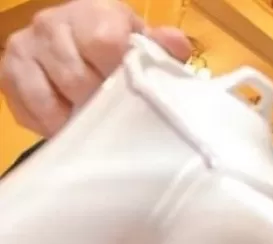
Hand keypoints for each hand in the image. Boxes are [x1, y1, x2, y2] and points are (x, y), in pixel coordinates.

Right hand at [0, 0, 191, 136]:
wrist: (77, 42)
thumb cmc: (117, 46)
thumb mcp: (142, 42)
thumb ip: (161, 45)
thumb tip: (178, 47)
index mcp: (92, 11)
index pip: (104, 43)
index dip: (117, 74)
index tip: (129, 93)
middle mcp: (51, 23)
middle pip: (75, 77)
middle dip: (97, 103)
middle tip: (112, 116)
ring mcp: (25, 47)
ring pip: (48, 96)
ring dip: (72, 117)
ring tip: (90, 122)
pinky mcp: (6, 72)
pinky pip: (27, 108)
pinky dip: (49, 123)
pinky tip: (67, 124)